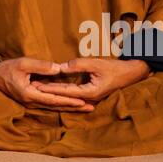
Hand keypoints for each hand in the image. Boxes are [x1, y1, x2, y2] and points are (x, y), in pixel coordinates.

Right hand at [0, 56, 96, 111]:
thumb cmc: (8, 68)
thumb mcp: (24, 64)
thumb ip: (41, 66)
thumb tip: (58, 69)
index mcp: (30, 94)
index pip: (54, 99)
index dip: (69, 101)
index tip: (83, 101)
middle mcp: (32, 102)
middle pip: (57, 106)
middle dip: (74, 107)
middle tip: (91, 108)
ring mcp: (31, 103)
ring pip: (54, 107)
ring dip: (69, 107)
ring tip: (85, 107)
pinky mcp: (31, 100)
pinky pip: (49, 104)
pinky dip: (61, 104)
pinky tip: (70, 104)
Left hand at [33, 56, 149, 105]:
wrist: (130, 74)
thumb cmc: (114, 68)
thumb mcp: (96, 63)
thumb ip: (78, 65)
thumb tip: (61, 67)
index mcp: (89, 93)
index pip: (64, 91)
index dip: (50, 87)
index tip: (36, 84)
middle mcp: (88, 98)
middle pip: (64, 96)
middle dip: (48, 92)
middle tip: (32, 86)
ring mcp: (89, 98)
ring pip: (68, 97)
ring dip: (54, 93)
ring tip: (39, 88)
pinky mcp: (90, 94)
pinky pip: (73, 95)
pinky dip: (62, 93)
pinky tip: (54, 90)